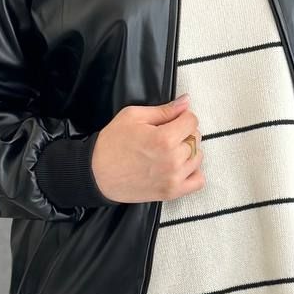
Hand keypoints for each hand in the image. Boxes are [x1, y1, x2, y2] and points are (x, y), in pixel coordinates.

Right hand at [90, 92, 204, 203]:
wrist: (95, 174)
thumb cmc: (111, 144)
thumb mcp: (133, 116)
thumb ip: (164, 110)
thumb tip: (186, 101)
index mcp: (164, 138)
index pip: (192, 121)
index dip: (182, 117)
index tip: (172, 120)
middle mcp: (172, 160)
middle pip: (195, 138)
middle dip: (183, 133)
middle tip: (166, 135)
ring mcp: (173, 178)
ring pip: (198, 157)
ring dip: (188, 151)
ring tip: (169, 151)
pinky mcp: (171, 192)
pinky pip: (198, 181)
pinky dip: (193, 172)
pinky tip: (179, 167)